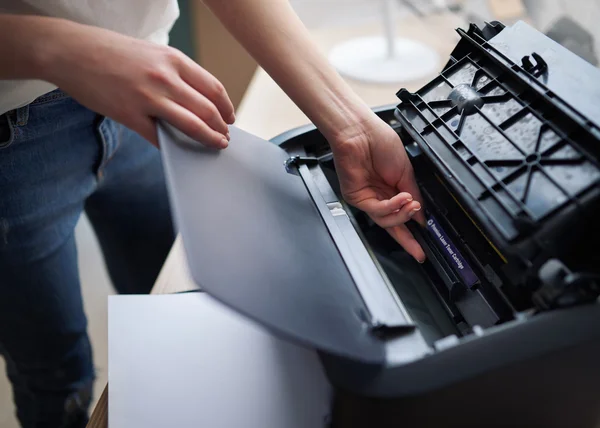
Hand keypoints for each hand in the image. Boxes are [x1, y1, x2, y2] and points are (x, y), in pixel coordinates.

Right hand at [42, 21, 234, 147]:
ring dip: (208, 139)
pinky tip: (179, 152)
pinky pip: (159, 138)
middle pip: (207, 110)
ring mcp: (147, 97)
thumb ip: (175, 74)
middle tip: (225, 138)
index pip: (213, 88)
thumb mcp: (152, 53)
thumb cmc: (112, 52)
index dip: (226, 107)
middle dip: (221, 128)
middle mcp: (165, 77)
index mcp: (173, 59)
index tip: (230, 118)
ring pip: (191, 126)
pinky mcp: (128, 114)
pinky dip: (173, 147)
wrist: (70, 51)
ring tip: (215, 145)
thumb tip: (197, 99)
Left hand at [331, 117, 425, 261]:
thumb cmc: (380, 142)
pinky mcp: (356, 197)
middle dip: (407, 239)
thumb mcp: (406, 172)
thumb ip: (412, 195)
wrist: (360, 132)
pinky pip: (377, 210)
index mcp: (392, 189)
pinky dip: (392, 206)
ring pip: (385, 220)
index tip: (423, 246)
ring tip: (411, 203)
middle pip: (392, 225)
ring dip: (402, 214)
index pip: (402, 215)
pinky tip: (401, 197)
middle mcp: (379, 196)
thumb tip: (420, 215)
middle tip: (419, 247)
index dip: (412, 232)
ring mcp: (367, 198)